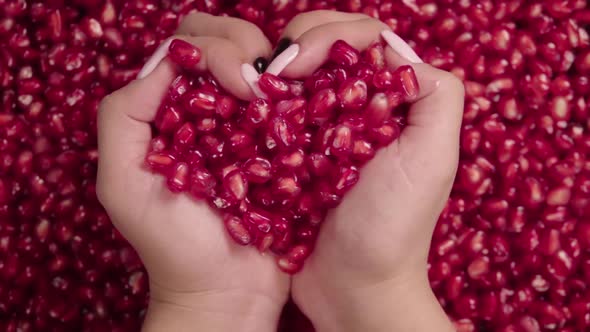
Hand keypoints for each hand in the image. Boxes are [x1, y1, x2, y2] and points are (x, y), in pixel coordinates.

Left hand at [96, 13, 287, 331]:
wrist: (229, 293)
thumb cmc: (175, 247)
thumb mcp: (124, 184)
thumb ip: (125, 117)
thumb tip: (169, 62)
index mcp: (170, 112)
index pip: (187, 48)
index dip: (212, 50)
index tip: (238, 84)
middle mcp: (211, 110)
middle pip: (226, 42)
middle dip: (242, 49)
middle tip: (258, 86)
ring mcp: (251, 125)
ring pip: (264, 64)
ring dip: (274, 69)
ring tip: (279, 97)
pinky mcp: (285, 144)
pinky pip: (294, 100)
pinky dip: (299, 92)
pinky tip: (300, 103)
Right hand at [265, 11, 463, 330]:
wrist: (353, 288)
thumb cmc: (393, 229)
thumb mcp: (431, 160)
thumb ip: (436, 95)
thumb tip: (392, 47)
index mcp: (389, 101)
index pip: (360, 39)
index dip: (327, 36)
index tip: (298, 63)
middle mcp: (353, 108)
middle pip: (322, 46)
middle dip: (295, 46)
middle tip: (273, 76)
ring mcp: (317, 130)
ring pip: (292, 75)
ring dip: (271, 73)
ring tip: (256, 89)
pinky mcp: (287, 153)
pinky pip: (269, 112)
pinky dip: (255, 102)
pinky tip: (246, 106)